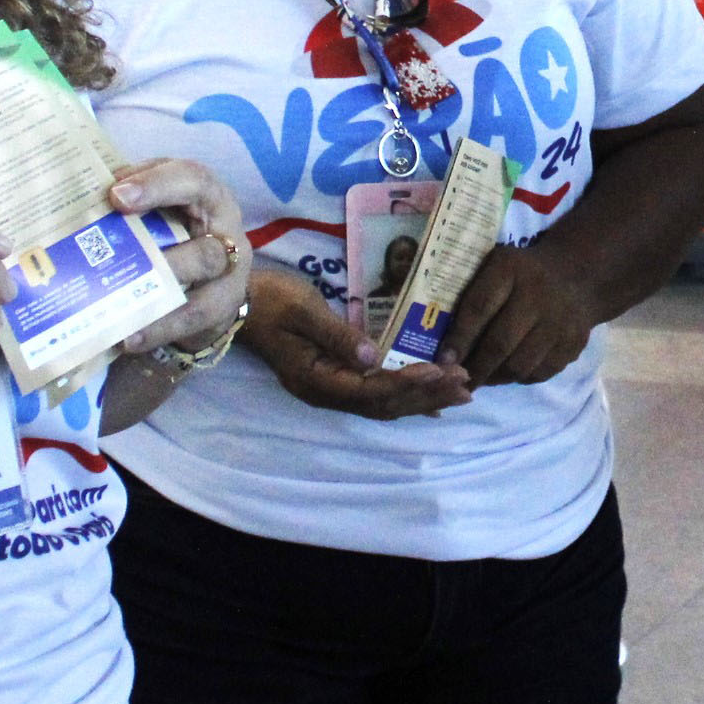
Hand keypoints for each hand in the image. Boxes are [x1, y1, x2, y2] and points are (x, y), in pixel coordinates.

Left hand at [111, 159, 248, 361]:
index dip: (157, 186)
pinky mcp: (222, 307)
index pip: (192, 180)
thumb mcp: (160, 202)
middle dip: (162, 256)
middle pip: (205, 245)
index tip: (117, 196)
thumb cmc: (176, 227)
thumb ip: (133, 193)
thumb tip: (85, 195)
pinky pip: (193, 318)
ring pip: (201, 287)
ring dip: (159, 295)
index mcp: (208, 196)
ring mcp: (229, 274)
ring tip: (118, 311)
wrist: (210, 276)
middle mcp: (226, 233)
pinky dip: (160, 327)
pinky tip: (129, 338)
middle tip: (119, 264)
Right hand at [239, 261, 473, 420]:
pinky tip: (431, 402)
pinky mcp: (333, 379)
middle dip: (426, 396)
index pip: (370, 389)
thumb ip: (337, 335)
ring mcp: (328, 389)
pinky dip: (405, 399)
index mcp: (316, 379)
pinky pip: (374, 397)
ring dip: (422, 400)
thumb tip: (373, 357)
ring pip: (382, 404)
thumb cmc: (269, 299)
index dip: (407, 383)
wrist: (236, 301)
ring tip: (461, 394)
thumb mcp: (303, 310)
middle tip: (467, 385)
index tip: (440, 371)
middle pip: (383, 404)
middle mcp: (324, 392)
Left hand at [442, 240, 597, 387]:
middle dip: (475, 368)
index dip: (459, 339)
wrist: (577, 275)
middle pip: (499, 343)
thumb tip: (443, 341)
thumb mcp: (495, 266)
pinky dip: (519, 378)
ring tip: (482, 377)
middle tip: (458, 381)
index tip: (442, 361)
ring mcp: (560, 322)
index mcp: (510, 269)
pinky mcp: (573, 344)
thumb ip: (470, 292)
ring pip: (519, 365)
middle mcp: (538, 295)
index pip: (479, 307)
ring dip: (495, 377)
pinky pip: (539, 373)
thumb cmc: (521, 273)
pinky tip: (508, 371)